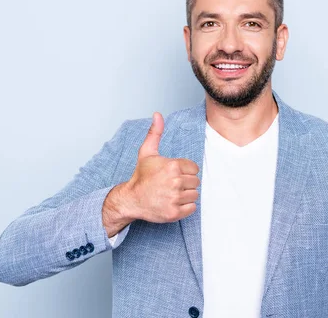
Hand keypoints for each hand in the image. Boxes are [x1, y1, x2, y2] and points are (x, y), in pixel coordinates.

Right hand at [102, 112, 199, 235]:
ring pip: (194, 195)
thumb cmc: (141, 176)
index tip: (173, 174)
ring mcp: (175, 198)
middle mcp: (175, 181)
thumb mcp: (147, 152)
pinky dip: (185, 207)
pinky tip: (173, 202)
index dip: (185, 171)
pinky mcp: (174, 212)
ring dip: (186, 195)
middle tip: (171, 185)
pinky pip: (192, 208)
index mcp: (172, 166)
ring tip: (172, 193)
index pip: (194, 168)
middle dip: (185, 183)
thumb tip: (158, 114)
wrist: (131, 199)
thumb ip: (155, 133)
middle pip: (196, 182)